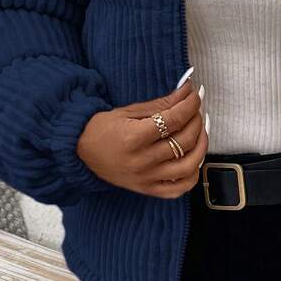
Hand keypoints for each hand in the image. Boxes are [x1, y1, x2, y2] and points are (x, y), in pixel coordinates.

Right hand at [76, 78, 208, 197]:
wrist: (79, 151)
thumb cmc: (103, 128)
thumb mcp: (130, 111)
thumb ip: (162, 103)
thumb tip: (188, 91)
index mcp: (134, 138)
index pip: (174, 120)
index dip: (190, 105)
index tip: (196, 95)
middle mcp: (142, 161)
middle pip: (184, 141)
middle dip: (197, 120)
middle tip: (196, 110)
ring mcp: (146, 179)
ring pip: (188, 166)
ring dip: (201, 146)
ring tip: (200, 131)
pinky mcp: (148, 190)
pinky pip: (179, 189)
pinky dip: (192, 175)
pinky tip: (194, 158)